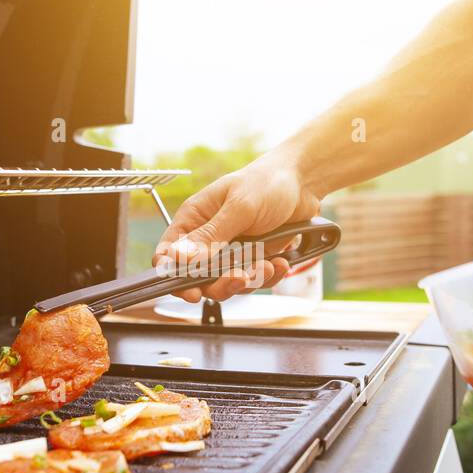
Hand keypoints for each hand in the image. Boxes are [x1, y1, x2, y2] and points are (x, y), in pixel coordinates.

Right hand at [154, 154, 321, 301]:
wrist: (303, 183)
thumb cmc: (268, 182)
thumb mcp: (239, 208)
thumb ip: (211, 235)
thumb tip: (180, 257)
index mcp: (194, 219)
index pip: (169, 253)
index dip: (173, 275)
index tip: (191, 290)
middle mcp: (208, 238)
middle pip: (197, 277)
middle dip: (219, 284)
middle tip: (238, 279)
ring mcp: (230, 251)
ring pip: (225, 283)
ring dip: (248, 280)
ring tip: (267, 265)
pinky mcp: (251, 259)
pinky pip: (252, 281)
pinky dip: (266, 277)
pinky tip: (280, 263)